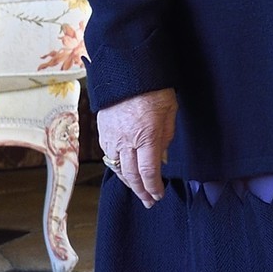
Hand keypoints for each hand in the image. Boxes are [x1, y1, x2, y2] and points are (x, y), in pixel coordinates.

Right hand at [96, 89, 177, 207]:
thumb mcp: (170, 113)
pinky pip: (108, 156)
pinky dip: (117, 167)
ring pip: (117, 168)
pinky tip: (124, 172)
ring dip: (128, 182)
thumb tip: (161, 159)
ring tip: (138, 191)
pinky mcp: (103, 132)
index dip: (153, 188)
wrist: (128, 71)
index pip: (148, 172)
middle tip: (149, 201)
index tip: (158, 196)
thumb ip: (165, 138)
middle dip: (141, 191)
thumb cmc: (154, 90)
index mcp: (146, 137)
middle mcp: (126, 141)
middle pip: (131, 175)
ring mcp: (112, 137)